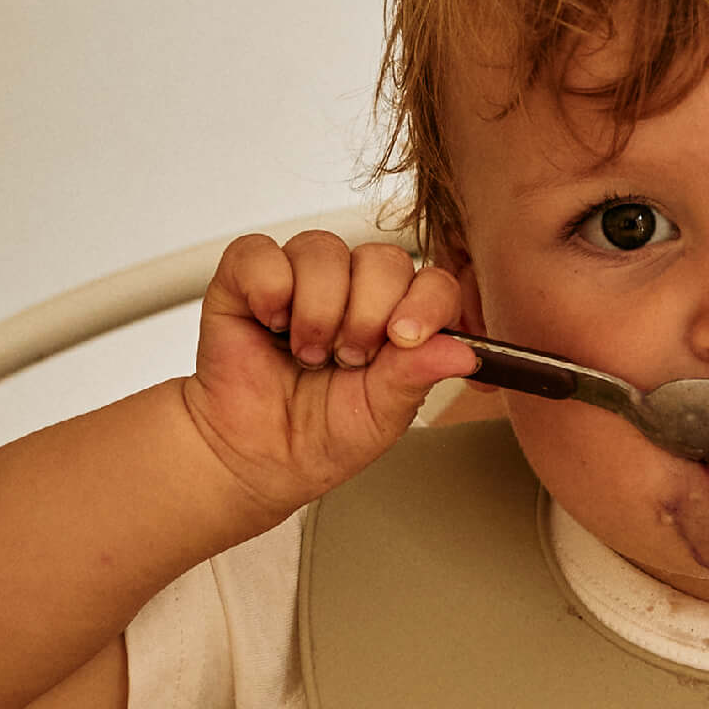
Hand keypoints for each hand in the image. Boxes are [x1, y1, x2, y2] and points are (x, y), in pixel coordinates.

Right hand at [181, 231, 479, 522]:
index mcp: (395, 319)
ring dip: (318, 309)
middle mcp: (352, 290)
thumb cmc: (319, 435)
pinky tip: (270, 323)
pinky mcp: (246, 278)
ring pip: (324, 250)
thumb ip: (416, 375)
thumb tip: (462, 352)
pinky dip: (268, 288)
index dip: (425, 303)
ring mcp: (300, 278)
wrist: (255, 457)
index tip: (404, 338)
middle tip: (346, 359)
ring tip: (307, 353)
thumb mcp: (380, 415)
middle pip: (381, 259)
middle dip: (366, 314)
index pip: (430, 282)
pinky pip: (261, 252)